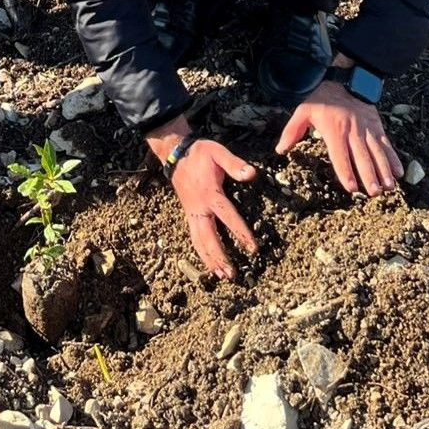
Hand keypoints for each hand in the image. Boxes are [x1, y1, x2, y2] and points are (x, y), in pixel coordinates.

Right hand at [169, 139, 257, 279]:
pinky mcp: (188, 214)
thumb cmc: (200, 153)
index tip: (253, 249)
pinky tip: (207, 263)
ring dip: (209, 260)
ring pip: (199, 241)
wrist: (175, 154)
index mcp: (210, 194)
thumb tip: (251, 174)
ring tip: (220, 276)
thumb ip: (234, 164)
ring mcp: (192, 213)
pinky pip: (194, 237)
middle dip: (220, 257)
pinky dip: (200, 252)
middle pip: (209, 238)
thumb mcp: (218, 153)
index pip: (228, 217)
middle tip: (231, 274)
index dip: (241, 233)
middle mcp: (200, 208)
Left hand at [276, 80, 402, 195]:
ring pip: (377, 152)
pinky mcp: (377, 127)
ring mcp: (367, 129)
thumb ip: (292, 131)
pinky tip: (399, 173)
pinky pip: (386, 144)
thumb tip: (280, 150)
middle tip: (374, 192)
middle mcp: (352, 131)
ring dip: (383, 170)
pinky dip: (393, 158)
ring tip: (389, 187)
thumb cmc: (323, 98)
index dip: (345, 170)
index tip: (351, 187)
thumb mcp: (303, 110)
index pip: (340, 154)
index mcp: (334, 129)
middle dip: (369, 175)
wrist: (346, 78)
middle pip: (362, 156)